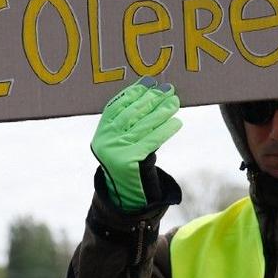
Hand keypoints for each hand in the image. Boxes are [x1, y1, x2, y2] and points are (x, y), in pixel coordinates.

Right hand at [90, 77, 181, 209]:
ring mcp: (115, 150)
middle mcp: (105, 140)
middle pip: (131, 113)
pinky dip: (165, 130)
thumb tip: (154, 91)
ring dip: (161, 111)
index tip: (150, 82)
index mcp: (102, 131)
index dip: (134, 92)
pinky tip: (176, 122)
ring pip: (143, 125)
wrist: (125, 195)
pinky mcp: (129, 161)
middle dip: (151, 99)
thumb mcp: (124, 141)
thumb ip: (132, 122)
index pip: (116, 105)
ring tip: (175, 102)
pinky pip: (151, 140)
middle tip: (168, 89)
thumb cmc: (130, 162)